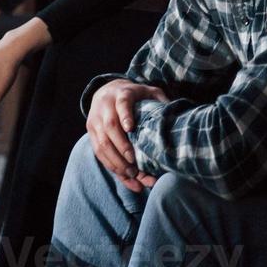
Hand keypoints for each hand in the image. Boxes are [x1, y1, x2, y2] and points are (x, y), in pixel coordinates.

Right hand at [86, 78, 167, 192]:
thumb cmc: (134, 95)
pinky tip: (124, 175)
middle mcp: (105, 106)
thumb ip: (160, 101)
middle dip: (122, 147)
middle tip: (134, 163)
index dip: (126, 115)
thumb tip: (175, 117)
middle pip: (110, 127)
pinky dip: (111, 166)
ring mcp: (95, 120)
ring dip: (116, 161)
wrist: (107, 91)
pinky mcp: (91, 132)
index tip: (131, 129)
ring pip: (101, 143)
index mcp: (122, 93)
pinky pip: (98, 152)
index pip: (123, 103)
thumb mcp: (149, 92)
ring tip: (131, 173)